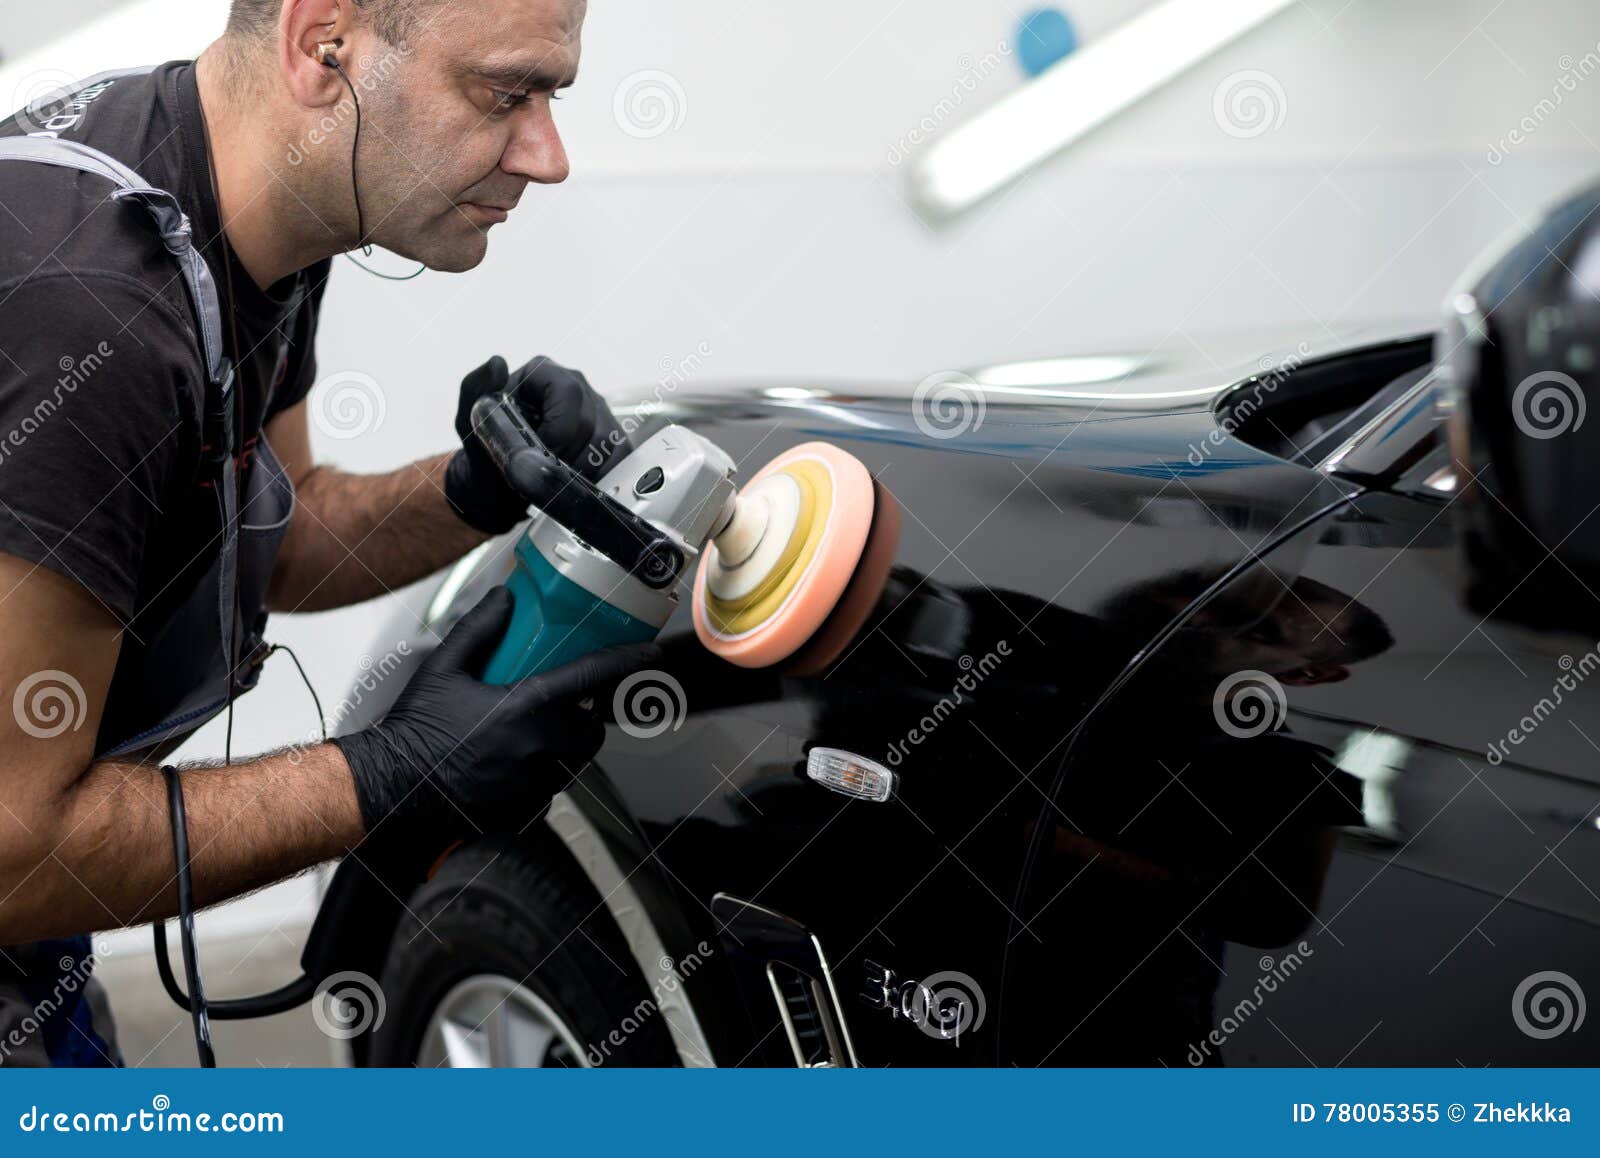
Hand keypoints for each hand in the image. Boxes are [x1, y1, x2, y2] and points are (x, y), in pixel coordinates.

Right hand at [333, 587, 657, 841]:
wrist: (392, 787)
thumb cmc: (415, 731)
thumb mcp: (444, 667)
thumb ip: (480, 628)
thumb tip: (504, 598)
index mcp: (526, 708)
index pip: (592, 679)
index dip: (626, 662)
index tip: (648, 654)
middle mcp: (539, 748)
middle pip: (591, 729)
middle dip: (585, 717)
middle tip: (562, 706)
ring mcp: (534, 783)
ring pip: (573, 761)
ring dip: (565, 745)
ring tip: (530, 734)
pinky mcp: (524, 809)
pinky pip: (550, 787)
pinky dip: (541, 774)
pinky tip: (509, 764)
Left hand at [444, 354, 628, 532]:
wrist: (498, 481)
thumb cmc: (485, 446)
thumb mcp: (470, 418)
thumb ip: (475, 387)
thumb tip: (496, 364)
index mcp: (543, 373)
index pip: (568, 393)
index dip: (558, 429)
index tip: (541, 450)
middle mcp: (575, 386)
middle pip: (589, 421)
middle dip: (567, 453)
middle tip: (544, 466)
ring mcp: (597, 410)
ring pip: (607, 441)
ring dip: (582, 467)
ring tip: (556, 473)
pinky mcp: (611, 435)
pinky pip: (620, 455)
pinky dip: (600, 473)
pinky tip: (576, 478)